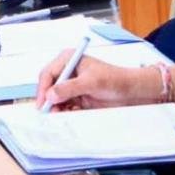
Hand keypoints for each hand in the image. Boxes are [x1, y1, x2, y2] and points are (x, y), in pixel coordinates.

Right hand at [35, 50, 157, 111]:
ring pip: (55, 97)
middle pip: (49, 86)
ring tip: (58, 114)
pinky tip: (67, 114)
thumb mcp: (91, 82)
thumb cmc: (115, 79)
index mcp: (69, 59)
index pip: (48, 73)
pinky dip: (64, 110)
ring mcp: (71, 84)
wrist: (131, 91)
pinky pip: (64, 104)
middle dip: (48, 99)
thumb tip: (51, 94)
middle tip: (48, 111)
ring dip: (55, 106)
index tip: (43, 101)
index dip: (43, 88)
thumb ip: (69, 88)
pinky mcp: (76, 96)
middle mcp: (68, 71)